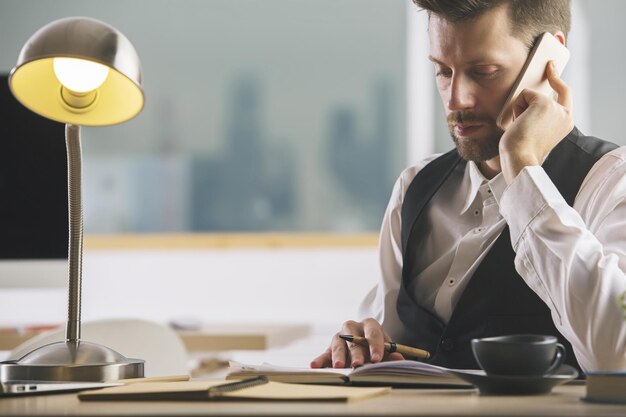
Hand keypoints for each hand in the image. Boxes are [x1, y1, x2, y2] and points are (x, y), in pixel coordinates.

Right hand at [309, 318, 403, 367]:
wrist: (364, 343)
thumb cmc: (376, 348)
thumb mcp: (386, 350)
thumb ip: (391, 354)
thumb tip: (399, 359)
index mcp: (369, 325)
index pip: (373, 332)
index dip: (375, 345)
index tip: (377, 358)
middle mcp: (352, 328)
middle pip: (354, 338)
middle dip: (356, 353)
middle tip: (358, 365)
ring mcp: (339, 337)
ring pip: (338, 344)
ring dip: (338, 355)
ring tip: (339, 366)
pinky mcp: (329, 348)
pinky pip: (324, 353)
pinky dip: (319, 360)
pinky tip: (314, 366)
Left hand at [499, 61, 573, 183]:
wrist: (520, 158)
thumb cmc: (521, 149)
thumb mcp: (534, 129)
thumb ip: (537, 114)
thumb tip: (526, 94)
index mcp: (565, 123)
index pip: (565, 94)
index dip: (557, 80)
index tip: (550, 67)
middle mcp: (565, 114)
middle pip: (544, 93)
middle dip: (533, 96)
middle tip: (536, 92)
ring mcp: (556, 108)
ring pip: (530, 96)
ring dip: (520, 110)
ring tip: (522, 127)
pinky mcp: (544, 103)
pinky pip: (524, 95)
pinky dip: (517, 107)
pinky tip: (519, 122)